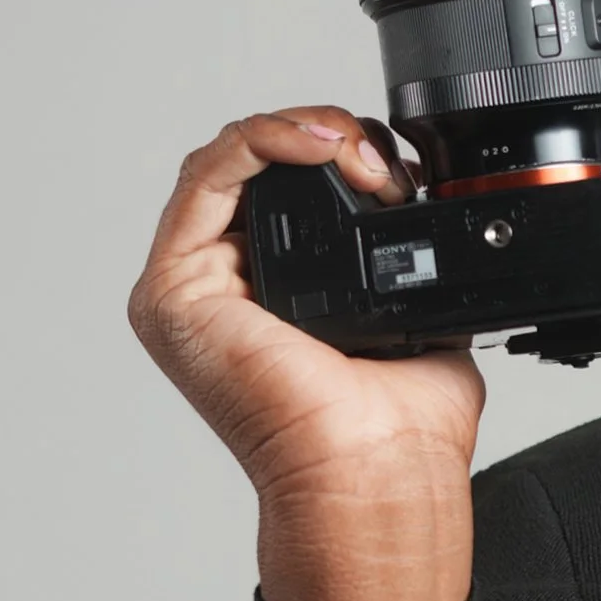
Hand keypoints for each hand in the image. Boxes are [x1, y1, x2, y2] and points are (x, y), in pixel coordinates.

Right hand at [129, 110, 484, 600]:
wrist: (377, 467)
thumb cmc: (399, 422)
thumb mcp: (418, 308)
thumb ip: (406, 258)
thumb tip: (427, 208)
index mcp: (276, 293)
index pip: (288, 187)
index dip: (338, 152)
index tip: (393, 165)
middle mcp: (226, 287)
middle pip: (254, 166)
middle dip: (321, 136)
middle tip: (376, 159)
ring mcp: (193, 288)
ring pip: (225, 162)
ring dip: (295, 133)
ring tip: (350, 151)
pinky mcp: (172, 291)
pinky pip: (203, 179)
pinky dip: (258, 141)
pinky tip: (312, 144)